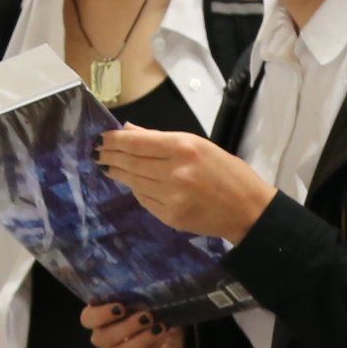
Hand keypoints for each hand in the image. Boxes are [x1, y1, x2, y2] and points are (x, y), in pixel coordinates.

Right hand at [83, 301, 186, 347]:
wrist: (170, 335)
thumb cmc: (153, 311)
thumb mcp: (149, 300)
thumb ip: (142, 295)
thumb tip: (148, 292)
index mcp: (101, 318)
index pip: (88, 318)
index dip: (100, 314)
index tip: (120, 307)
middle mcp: (104, 338)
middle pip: (101, 338)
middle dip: (125, 327)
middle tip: (146, 316)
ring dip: (139, 340)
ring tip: (158, 327)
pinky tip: (163, 337)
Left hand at [100, 127, 275, 242]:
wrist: (248, 210)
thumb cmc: (229, 172)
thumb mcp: (200, 145)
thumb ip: (162, 139)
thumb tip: (129, 130)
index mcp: (184, 147)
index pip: (137, 142)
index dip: (115, 140)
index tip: (103, 138)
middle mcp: (174, 172)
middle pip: (131, 162)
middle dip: (111, 156)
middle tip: (99, 153)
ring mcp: (171, 197)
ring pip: (134, 182)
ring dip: (119, 173)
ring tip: (109, 167)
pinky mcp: (170, 217)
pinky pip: (144, 200)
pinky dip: (136, 190)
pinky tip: (132, 184)